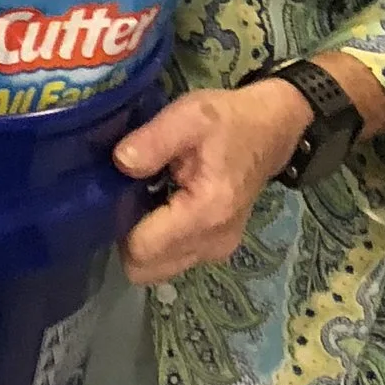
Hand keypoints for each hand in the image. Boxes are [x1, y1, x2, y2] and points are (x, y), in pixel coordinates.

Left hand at [113, 81, 311, 284]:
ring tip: (144, 199)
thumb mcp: (188, 116)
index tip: (114, 195)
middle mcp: (213, 243)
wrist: (270, 130)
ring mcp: (216, 251)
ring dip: (142, 241)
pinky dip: (159, 241)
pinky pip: (172, 259)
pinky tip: (160, 206)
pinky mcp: (216, 249)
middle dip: (126, 238)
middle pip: (146, 268)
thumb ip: (153, 140)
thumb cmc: (227, 121)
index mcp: (206, 213)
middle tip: (126, 197)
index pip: (142, 249)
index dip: (118, 224)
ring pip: (157, 268)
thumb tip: (120, 163)